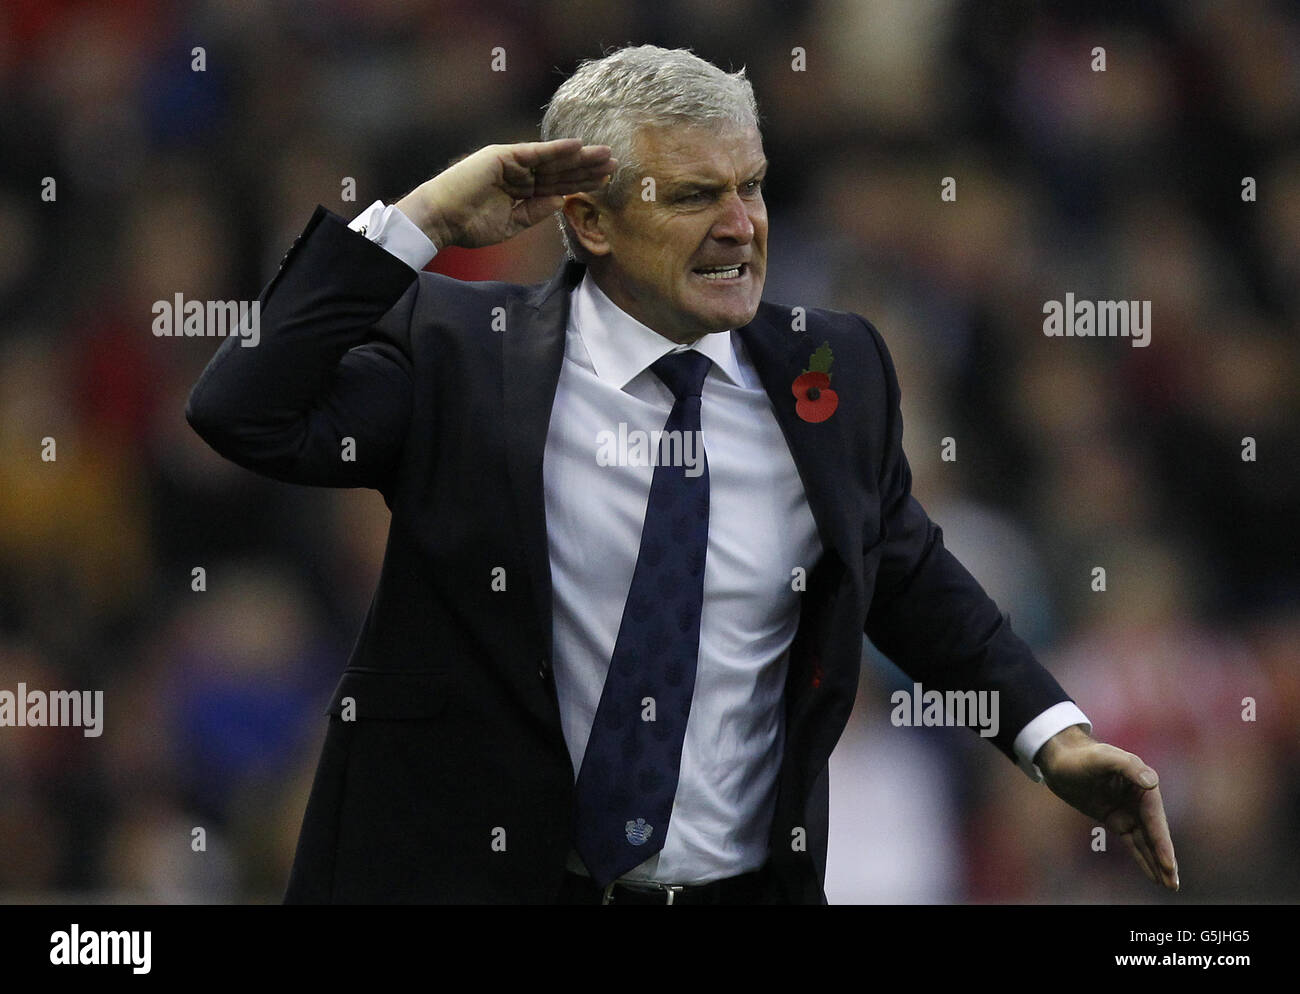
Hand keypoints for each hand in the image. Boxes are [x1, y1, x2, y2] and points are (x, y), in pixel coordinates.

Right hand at [395, 139, 616, 249]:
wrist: (442, 220)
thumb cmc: (471, 225)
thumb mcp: (513, 224)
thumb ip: (537, 212)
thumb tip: (562, 200)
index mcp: (523, 191)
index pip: (559, 185)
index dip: (582, 183)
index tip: (606, 181)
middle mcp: (521, 173)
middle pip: (561, 171)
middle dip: (588, 168)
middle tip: (616, 164)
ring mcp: (513, 163)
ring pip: (553, 160)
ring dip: (579, 157)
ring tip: (605, 154)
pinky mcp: (504, 156)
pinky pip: (535, 152)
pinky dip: (556, 149)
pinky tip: (578, 146)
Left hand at [1036, 724, 1178, 890]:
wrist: (1059, 760)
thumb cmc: (1081, 755)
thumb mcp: (1101, 757)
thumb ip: (1127, 766)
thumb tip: (1151, 782)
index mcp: (1144, 783)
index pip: (1155, 818)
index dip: (1162, 843)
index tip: (1168, 864)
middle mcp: (1141, 799)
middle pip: (1155, 834)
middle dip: (1165, 859)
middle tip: (1173, 884)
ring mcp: (1130, 811)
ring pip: (1146, 842)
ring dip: (1158, 863)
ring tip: (1169, 886)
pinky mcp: (1117, 820)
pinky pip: (1133, 843)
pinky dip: (1143, 859)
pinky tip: (1153, 875)